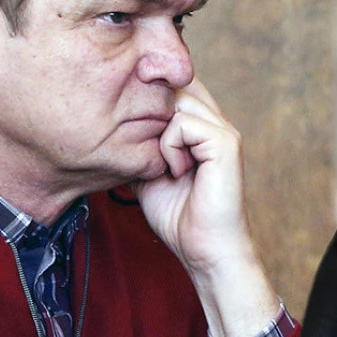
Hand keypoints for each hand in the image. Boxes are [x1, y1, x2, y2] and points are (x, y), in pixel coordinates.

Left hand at [131, 77, 279, 336]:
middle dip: (149, 111)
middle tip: (146, 150)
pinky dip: (169, 148)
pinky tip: (177, 172)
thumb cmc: (179, 217)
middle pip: (174, 86)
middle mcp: (216, 122)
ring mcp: (224, 130)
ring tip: (166, 166)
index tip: (129, 117)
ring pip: (177, 101)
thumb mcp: (147, 170)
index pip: (175, 87)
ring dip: (159, 134)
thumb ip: (140, 144)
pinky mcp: (226, 143)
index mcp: (202, 127)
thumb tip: (111, 124)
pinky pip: (183, 124)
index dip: (150, 93)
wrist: (204, 249)